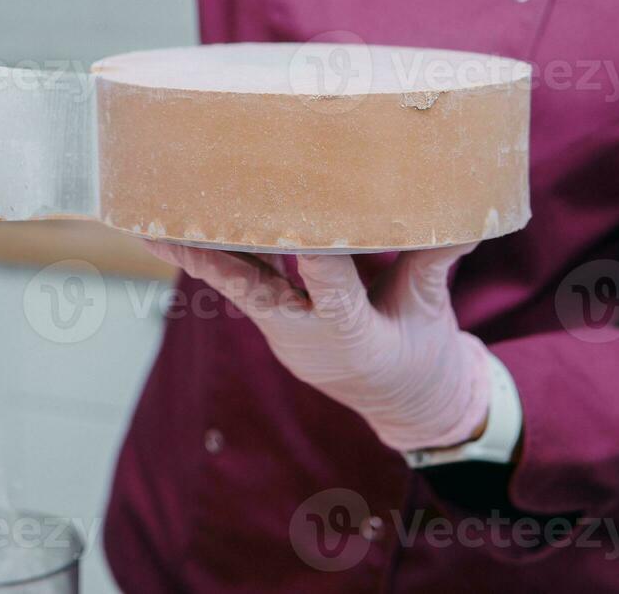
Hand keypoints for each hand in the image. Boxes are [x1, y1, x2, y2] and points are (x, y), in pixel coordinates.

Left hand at [143, 241, 490, 451]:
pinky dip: (211, 256)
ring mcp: (283, 330)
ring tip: (150, 225)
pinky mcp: (273, 319)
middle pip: (255, 292)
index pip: (332, 292)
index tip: (304, 228)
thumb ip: (436, 260)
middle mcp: (306, 336)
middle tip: (173, 231)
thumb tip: (467, 212)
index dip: (318, 262)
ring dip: (195, 255)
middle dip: (215, 261)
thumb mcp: (432, 311)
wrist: (405, 406)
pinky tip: (173, 231)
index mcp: (354, 340)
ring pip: (236, 285)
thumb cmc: (422, 354)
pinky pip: (239, 282)